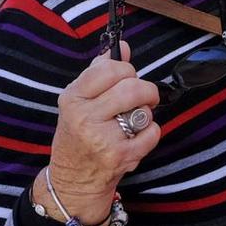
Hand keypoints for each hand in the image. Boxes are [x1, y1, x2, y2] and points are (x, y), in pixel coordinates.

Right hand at [43, 44, 160, 223]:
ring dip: (145, 113)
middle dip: (145, 90)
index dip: (126, 70)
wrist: (73, 179)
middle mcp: (84, 117)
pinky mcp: (120, 156)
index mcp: (73, 98)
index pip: (109, 69)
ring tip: (132, 121)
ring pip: (143, 110)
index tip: (127, 77)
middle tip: (142, 97)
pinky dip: (150, 132)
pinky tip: (135, 138)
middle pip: (131, 87)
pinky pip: (152, 133)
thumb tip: (123, 47)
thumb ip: (99, 71)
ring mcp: (102, 138)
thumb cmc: (78, 134)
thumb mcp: (79, 100)